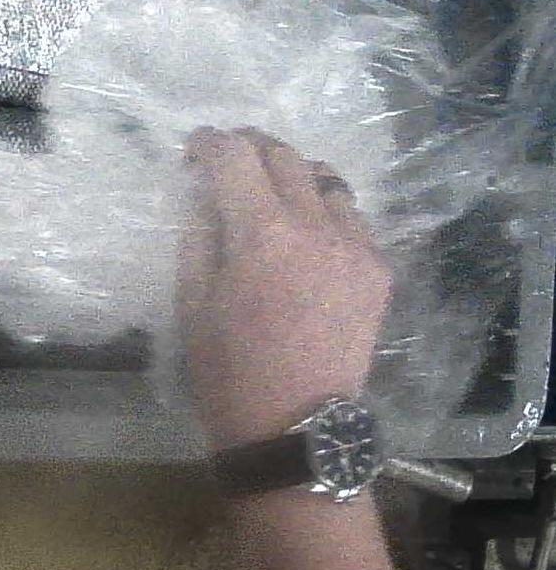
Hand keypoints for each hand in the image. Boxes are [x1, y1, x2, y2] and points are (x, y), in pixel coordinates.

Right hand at [179, 127, 392, 450]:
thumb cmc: (228, 369)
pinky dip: (322, 208)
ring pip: (323, 179)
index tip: (193, 149)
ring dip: (290, 174)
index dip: (208, 142)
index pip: (234, 156)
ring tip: (269, 194)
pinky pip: (350, 216)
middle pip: (283, 155)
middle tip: (226, 162)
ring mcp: (354, 246)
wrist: (295, 427)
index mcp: (260, 234)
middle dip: (249, 147)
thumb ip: (198, 233)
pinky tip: (304, 233)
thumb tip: (204, 190)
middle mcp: (314, 227)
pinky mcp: (377, 269)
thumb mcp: (191, 299)